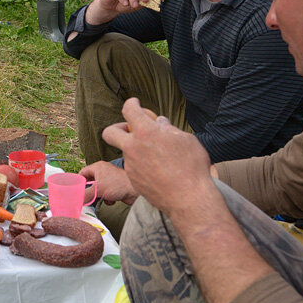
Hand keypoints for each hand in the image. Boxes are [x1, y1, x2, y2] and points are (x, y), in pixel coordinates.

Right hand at [79, 160, 137, 205]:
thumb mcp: (97, 189)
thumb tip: (77, 200)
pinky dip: (107, 198)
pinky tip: (112, 200)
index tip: (76, 190)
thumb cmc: (117, 185)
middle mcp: (103, 171)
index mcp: (97, 167)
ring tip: (103, 198)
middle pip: (90, 182)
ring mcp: (110, 179)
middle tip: (87, 198)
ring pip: (98, 189)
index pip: (82, 172)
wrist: (135, 191)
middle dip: (90, 191)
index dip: (79, 181)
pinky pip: (106, 193)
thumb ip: (85, 194)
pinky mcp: (115, 187)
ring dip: (99, 196)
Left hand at [101, 98, 212, 213]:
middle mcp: (133, 147)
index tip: (135, 104)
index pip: (129, 110)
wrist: (189, 199)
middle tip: (129, 130)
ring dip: (136, 150)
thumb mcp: (186, 140)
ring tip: (157, 155)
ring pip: (126, 152)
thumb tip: (159, 122)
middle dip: (116, 128)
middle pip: (109, 133)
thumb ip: (169, 129)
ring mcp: (131, 165)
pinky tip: (158, 170)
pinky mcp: (133, 179)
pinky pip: (134, 167)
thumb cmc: (192, 167)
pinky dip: (142, 165)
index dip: (132, 103)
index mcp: (146, 132)